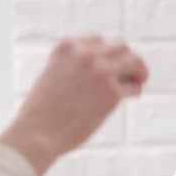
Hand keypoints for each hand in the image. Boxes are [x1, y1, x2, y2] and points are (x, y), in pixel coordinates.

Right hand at [0, 36, 147, 175]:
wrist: (36, 135)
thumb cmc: (41, 114)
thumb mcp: (52, 77)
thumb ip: (73, 68)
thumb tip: (101, 73)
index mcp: (67, 47)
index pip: (98, 41)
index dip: (107, 54)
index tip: (110, 65)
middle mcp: (85, 54)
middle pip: (120, 46)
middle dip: (127, 59)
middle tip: (132, 73)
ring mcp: (100, 71)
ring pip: (133, 60)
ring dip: (139, 69)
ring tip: (140, 81)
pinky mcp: (112, 92)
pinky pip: (133, 87)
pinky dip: (135, 90)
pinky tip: (131, 96)